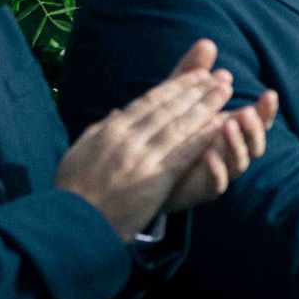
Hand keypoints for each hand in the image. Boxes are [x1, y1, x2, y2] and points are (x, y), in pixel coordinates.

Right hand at [56, 59, 235, 240]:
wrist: (72, 224)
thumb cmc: (72, 191)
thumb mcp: (79, 152)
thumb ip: (98, 130)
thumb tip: (115, 112)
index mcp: (111, 129)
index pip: (150, 100)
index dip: (177, 86)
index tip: (196, 75)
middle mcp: (128, 138)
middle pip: (169, 108)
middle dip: (197, 90)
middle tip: (219, 77)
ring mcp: (141, 158)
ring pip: (179, 126)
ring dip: (205, 107)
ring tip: (225, 92)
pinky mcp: (153, 180)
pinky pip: (181, 155)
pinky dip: (200, 139)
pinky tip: (217, 127)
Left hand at [159, 41, 280, 213]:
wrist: (140, 173)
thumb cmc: (166, 132)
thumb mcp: (177, 98)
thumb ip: (193, 73)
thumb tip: (208, 42)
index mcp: (230, 129)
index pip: (257, 119)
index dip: (266, 109)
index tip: (269, 94)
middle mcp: (230, 150)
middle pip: (255, 141)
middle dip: (255, 127)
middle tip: (247, 112)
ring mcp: (219, 171)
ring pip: (240, 162)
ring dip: (237, 145)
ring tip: (227, 126)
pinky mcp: (202, 188)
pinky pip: (217, 183)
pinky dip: (217, 170)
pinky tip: (208, 155)